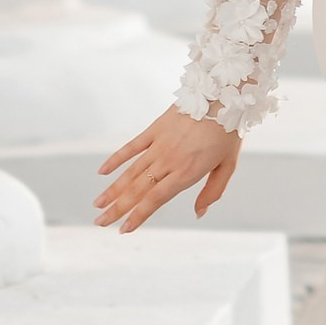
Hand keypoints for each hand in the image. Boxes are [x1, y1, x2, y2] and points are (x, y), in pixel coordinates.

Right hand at [95, 106, 242, 233]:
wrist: (222, 95)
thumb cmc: (228, 132)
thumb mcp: (228, 165)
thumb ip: (213, 191)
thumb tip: (199, 213)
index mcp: (187, 172)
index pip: (155, 200)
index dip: (138, 216)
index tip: (123, 229)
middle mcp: (169, 161)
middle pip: (137, 189)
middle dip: (116, 208)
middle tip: (99, 223)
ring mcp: (159, 144)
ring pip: (130, 172)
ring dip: (112, 189)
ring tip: (97, 204)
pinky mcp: (154, 129)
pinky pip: (131, 147)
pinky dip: (115, 159)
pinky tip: (101, 172)